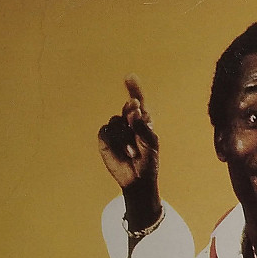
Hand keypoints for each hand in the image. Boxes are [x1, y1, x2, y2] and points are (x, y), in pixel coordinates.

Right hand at [97, 77, 160, 227]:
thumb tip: (134, 110)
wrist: (137, 180)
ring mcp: (116, 130)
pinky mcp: (105, 138)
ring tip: (133, 152)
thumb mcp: (151, 144)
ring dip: (126, 136)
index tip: (130, 77)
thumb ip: (144, 126)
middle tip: (136, 118)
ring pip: (117, 121)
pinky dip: (116, 141)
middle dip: (131, 112)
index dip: (134, 89)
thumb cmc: (148, 163)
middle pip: (127, 108)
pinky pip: (107, 131)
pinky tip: (124, 152)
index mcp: (143, 122)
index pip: (138, 103)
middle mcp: (129, 123)